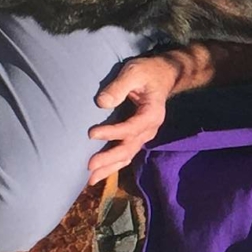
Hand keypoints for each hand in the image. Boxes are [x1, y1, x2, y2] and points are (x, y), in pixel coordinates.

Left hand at [87, 51, 184, 180]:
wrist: (163, 75)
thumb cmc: (147, 72)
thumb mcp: (134, 72)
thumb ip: (119, 86)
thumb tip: (101, 103)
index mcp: (151, 114)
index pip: (131, 128)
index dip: (112, 133)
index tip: (91, 134)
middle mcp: (149, 129)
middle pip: (129, 148)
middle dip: (108, 159)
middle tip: (88, 166)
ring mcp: (144, 135)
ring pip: (127, 156)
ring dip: (109, 168)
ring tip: (90, 179)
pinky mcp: (137, 137)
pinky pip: (126, 154)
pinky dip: (113, 165)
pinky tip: (99, 173)